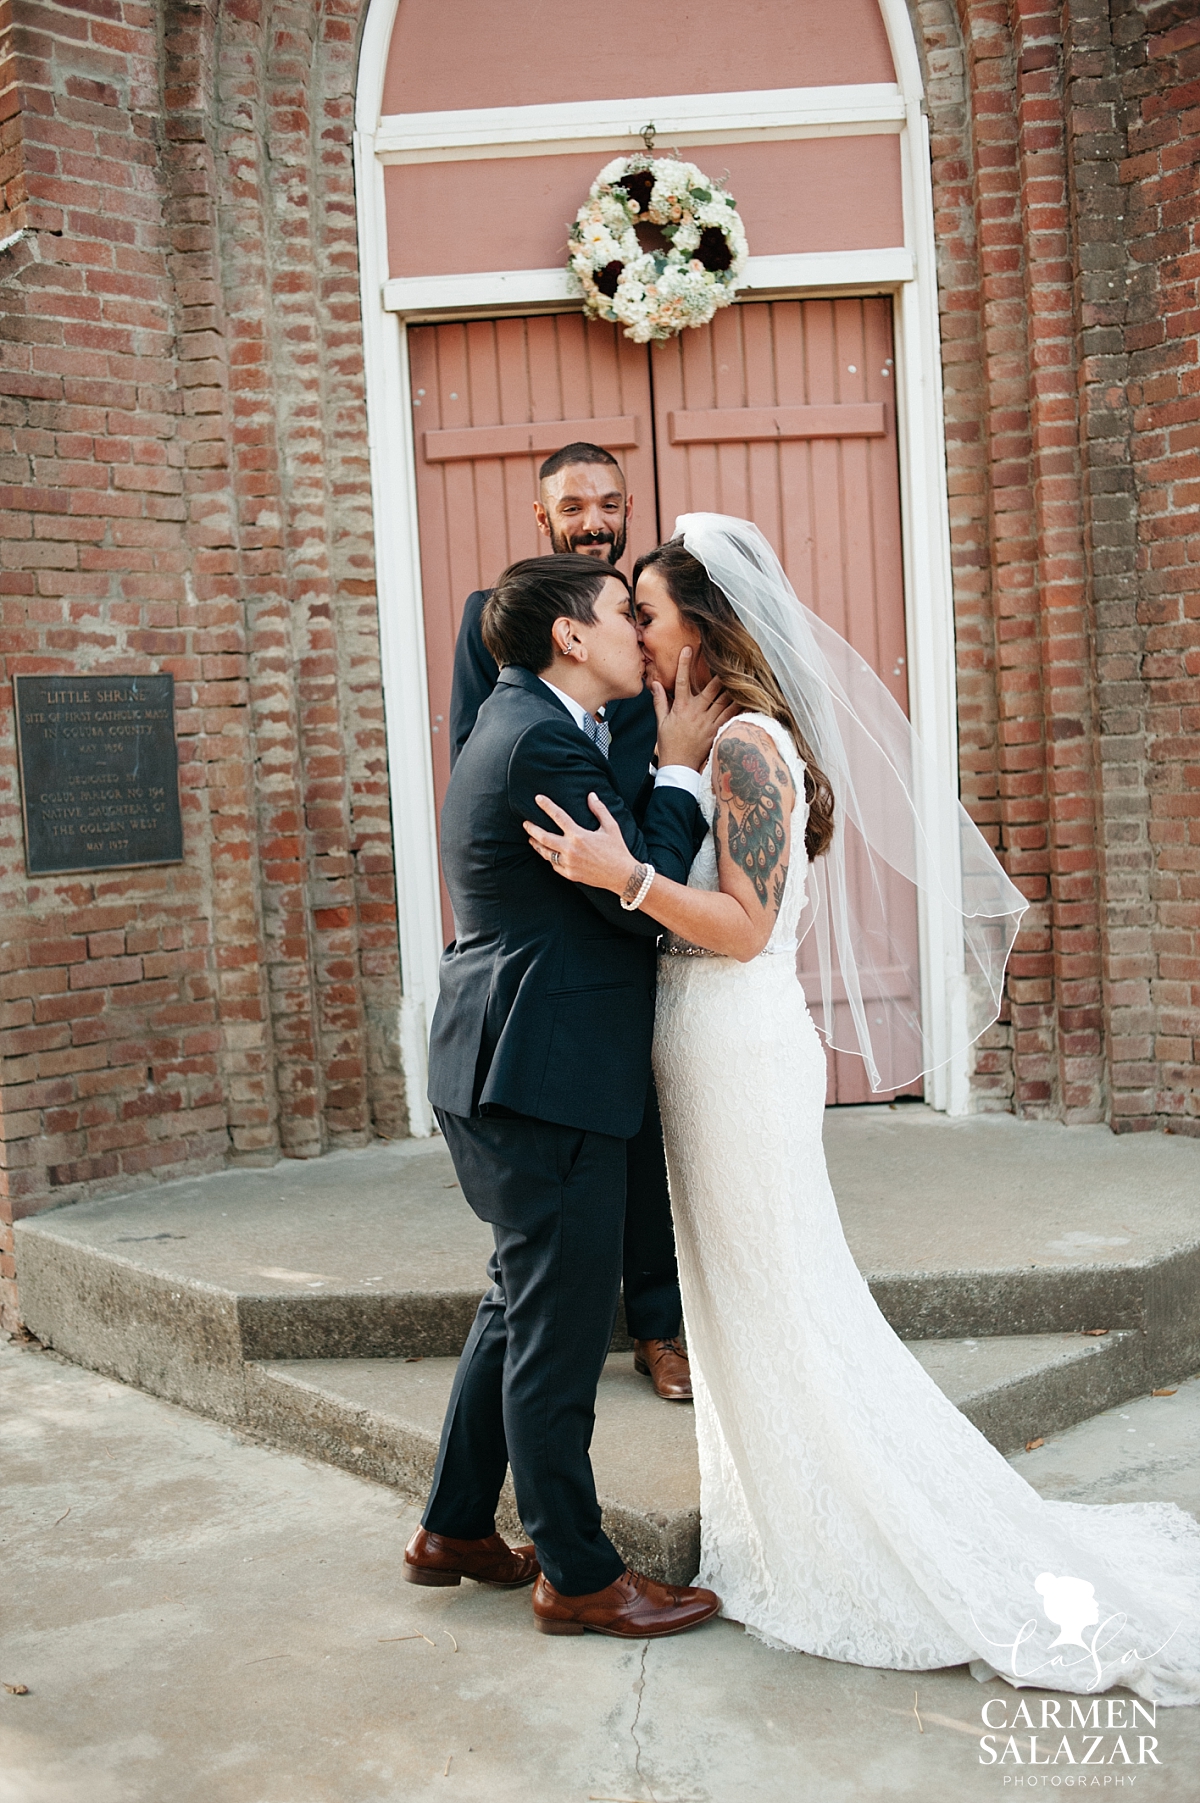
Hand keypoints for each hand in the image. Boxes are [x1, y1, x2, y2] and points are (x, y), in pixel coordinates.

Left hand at [525, 792, 637, 893]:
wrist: (622, 875)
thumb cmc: (617, 849)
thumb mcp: (611, 827)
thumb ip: (599, 810)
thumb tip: (591, 795)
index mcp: (579, 835)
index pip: (558, 816)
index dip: (546, 806)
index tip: (538, 798)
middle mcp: (570, 849)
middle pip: (544, 837)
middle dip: (532, 829)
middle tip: (525, 823)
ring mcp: (569, 863)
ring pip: (546, 853)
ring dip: (537, 845)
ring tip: (531, 839)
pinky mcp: (570, 874)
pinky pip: (554, 865)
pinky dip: (550, 858)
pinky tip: (547, 854)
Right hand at [651, 647, 738, 770]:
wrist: (679, 766)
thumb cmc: (669, 744)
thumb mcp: (661, 722)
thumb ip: (659, 701)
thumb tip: (654, 683)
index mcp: (681, 708)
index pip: (682, 681)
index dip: (685, 663)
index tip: (688, 648)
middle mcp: (696, 713)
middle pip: (711, 689)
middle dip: (720, 674)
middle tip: (729, 659)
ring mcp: (708, 722)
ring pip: (724, 701)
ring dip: (734, 688)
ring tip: (743, 675)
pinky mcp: (716, 731)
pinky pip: (731, 716)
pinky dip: (739, 707)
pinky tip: (747, 698)